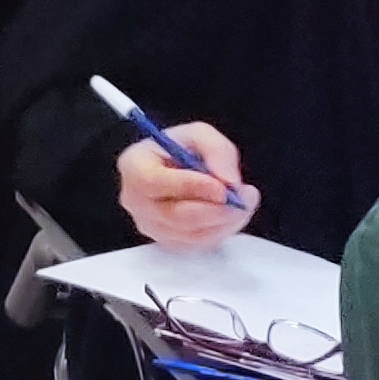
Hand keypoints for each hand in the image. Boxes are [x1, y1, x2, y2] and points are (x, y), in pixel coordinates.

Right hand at [117, 121, 255, 247]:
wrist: (180, 169)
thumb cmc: (183, 149)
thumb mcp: (200, 135)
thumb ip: (216, 150)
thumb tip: (228, 181)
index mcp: (133, 166)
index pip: (153, 182)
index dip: (188, 187)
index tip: (221, 188)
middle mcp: (135, 200)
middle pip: (175, 215)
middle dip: (215, 209)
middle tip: (243, 199)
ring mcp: (150, 225)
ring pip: (191, 234)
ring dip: (224, 221)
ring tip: (244, 202)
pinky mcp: (169, 242)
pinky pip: (199, 244)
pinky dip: (222, 231)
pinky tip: (232, 213)